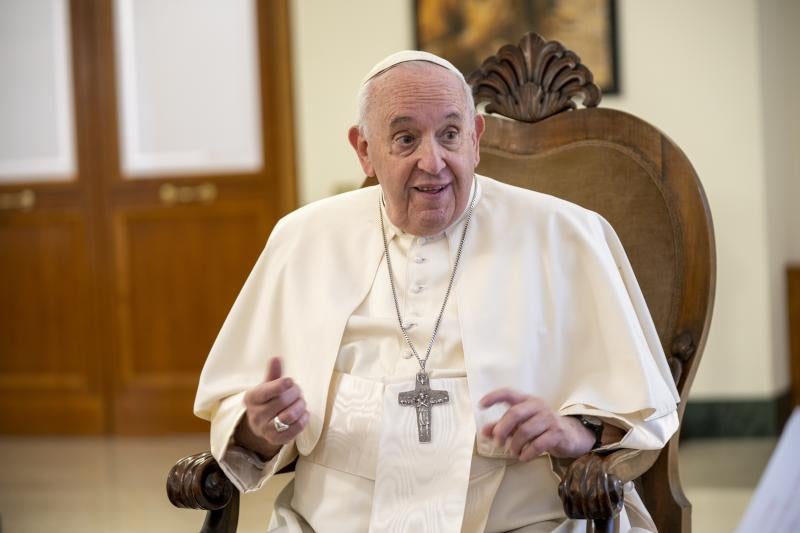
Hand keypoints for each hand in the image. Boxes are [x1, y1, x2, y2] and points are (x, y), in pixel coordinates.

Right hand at [235, 357, 308, 458]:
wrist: (262, 424)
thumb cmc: (268, 400)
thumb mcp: (267, 385)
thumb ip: (273, 373)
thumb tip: (276, 358)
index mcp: (251, 398)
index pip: (265, 391)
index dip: (280, 385)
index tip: (291, 381)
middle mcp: (255, 415)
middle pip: (281, 401)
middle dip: (295, 393)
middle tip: (298, 390)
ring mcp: (264, 429)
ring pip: (289, 416)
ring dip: (300, 406)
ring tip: (301, 402)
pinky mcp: (276, 440)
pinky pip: (295, 429)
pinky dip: (303, 419)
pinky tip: (303, 413)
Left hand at [479, 388, 594, 459]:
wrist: (572, 435)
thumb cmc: (542, 427)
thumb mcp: (522, 424)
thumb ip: (503, 426)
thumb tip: (484, 431)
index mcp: (527, 400)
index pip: (508, 393)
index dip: (494, 397)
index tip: (481, 405)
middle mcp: (538, 406)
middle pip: (515, 414)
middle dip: (502, 429)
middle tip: (497, 443)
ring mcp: (549, 418)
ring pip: (525, 431)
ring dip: (515, 445)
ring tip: (513, 452)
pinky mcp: (557, 433)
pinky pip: (538, 444)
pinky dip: (527, 453)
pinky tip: (523, 457)